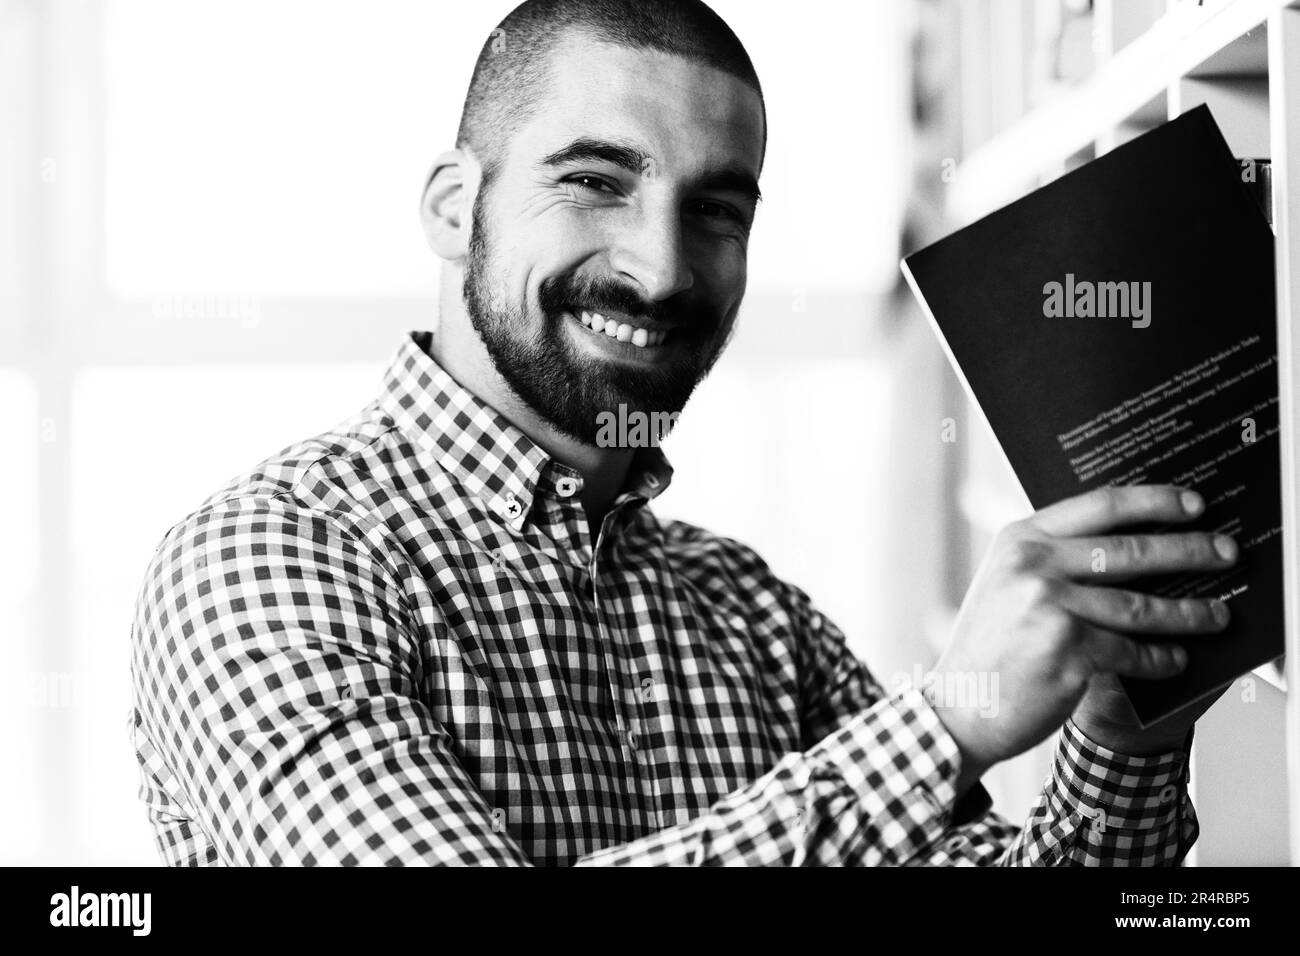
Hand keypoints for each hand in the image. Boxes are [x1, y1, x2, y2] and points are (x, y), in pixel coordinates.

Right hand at [930, 484, 1235, 794]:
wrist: (959, 707)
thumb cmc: (990, 648)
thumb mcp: (1008, 582)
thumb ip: (1054, 557)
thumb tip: (1131, 541)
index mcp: (1021, 538)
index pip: (1101, 505)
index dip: (1155, 501)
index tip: (1194, 504)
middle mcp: (1034, 566)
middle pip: (1131, 550)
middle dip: (1190, 550)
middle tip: (1225, 552)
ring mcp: (1050, 608)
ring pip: (1141, 605)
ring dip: (1190, 612)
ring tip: (1217, 614)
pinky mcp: (1068, 652)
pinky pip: (1133, 651)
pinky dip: (1161, 658)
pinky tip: (1176, 659)